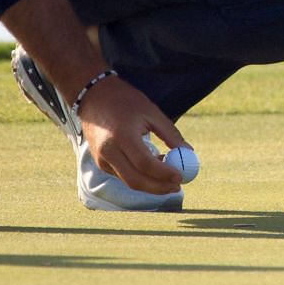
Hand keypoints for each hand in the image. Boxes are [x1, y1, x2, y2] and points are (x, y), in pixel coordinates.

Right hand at [75, 74, 187, 195]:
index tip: (181, 177)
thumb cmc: (126, 101)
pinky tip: (153, 166)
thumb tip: (189, 152)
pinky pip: (122, 175)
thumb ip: (170, 133)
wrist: (93, 96)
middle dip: (158, 188)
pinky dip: (139, 176)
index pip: (145, 164)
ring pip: (128, 181)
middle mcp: (109, 151)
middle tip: (177, 187)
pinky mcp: (100, 162)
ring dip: (150, 184)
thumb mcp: (151, 112)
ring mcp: (102, 159)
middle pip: (135, 180)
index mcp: (122, 136)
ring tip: (170, 176)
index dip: (164, 174)